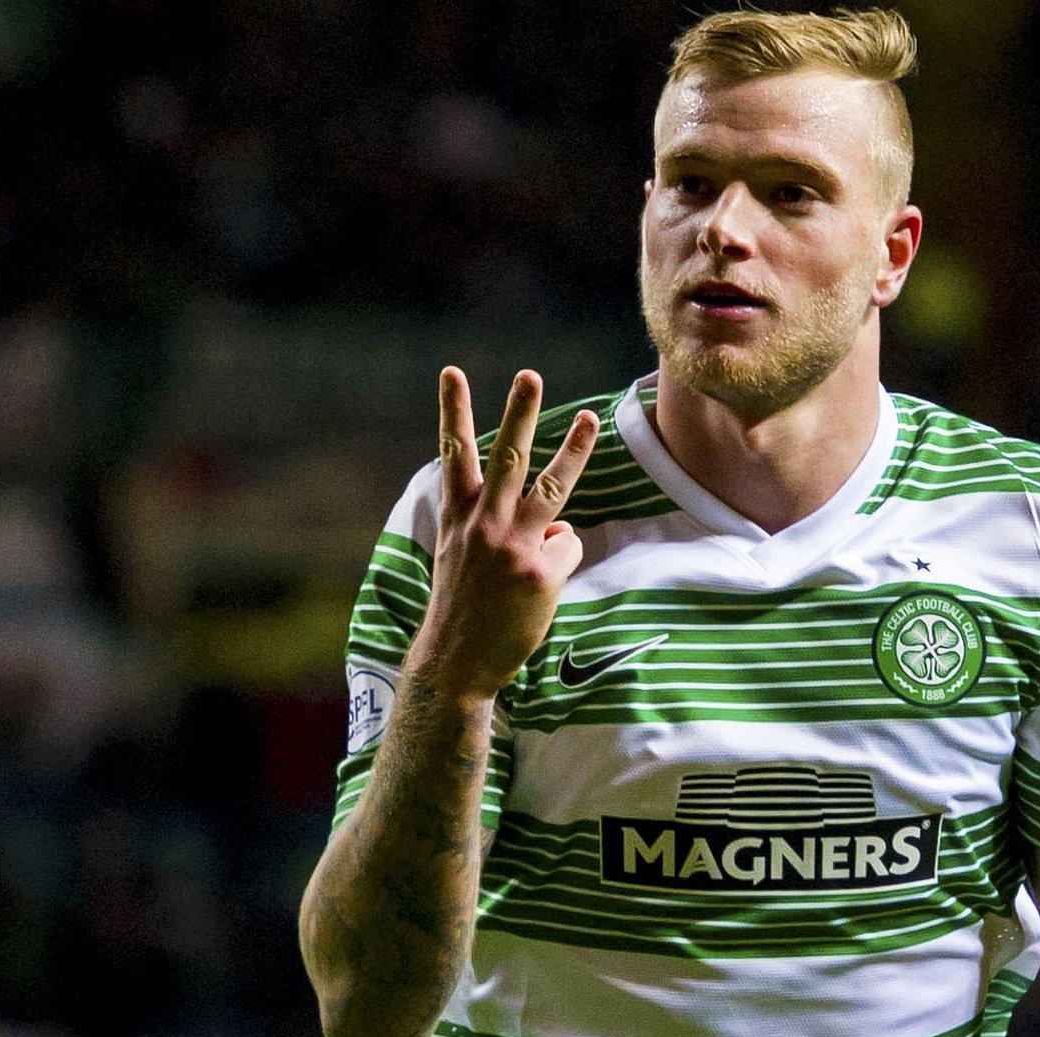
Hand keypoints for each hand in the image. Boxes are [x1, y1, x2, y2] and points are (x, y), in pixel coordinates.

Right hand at [408, 366, 598, 699]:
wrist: (455, 663)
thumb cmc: (462, 607)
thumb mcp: (461, 556)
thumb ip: (495, 527)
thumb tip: (557, 524)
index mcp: (458, 516)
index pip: (455, 453)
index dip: (454, 410)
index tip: (451, 372)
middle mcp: (483, 524)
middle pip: (507, 456)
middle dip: (519, 412)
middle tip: (529, 375)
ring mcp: (513, 546)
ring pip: (552, 487)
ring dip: (573, 450)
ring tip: (588, 418)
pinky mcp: (539, 572)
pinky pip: (567, 549)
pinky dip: (559, 564)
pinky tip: (537, 588)